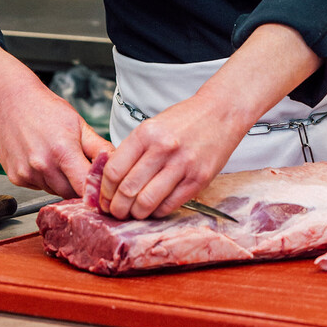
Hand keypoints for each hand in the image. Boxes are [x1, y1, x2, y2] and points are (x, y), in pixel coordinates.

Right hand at [0, 92, 110, 197]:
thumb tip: (117, 164)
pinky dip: (44, 179)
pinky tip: (41, 159)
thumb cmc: (45, 109)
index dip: (95, 191)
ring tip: (56, 158)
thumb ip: (99, 147)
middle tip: (77, 166)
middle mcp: (43, 165)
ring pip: (54, 191)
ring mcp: (27, 173)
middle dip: (78, 185)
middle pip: (70, 193)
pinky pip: (38, 187)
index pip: (85, 188)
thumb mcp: (78, 124)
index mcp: (63, 151)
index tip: (100, 188)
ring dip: (61, 182)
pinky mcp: (16, 177)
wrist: (10, 101)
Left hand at [97, 23, 321, 220]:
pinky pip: (170, 205)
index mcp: (146, 133)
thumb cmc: (184, 120)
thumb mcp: (152, 126)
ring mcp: (182, 165)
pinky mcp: (199, 179)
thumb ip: (133, 150)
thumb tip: (112, 180)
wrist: (221, 113)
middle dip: (116, 207)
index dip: (104, 191)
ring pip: (146, 202)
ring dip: (135, 214)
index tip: (104, 198)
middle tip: (115, 212)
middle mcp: (163, 148)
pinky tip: (154, 209)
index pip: (114, 170)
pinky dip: (157, 212)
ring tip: (133, 214)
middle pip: (127, 190)